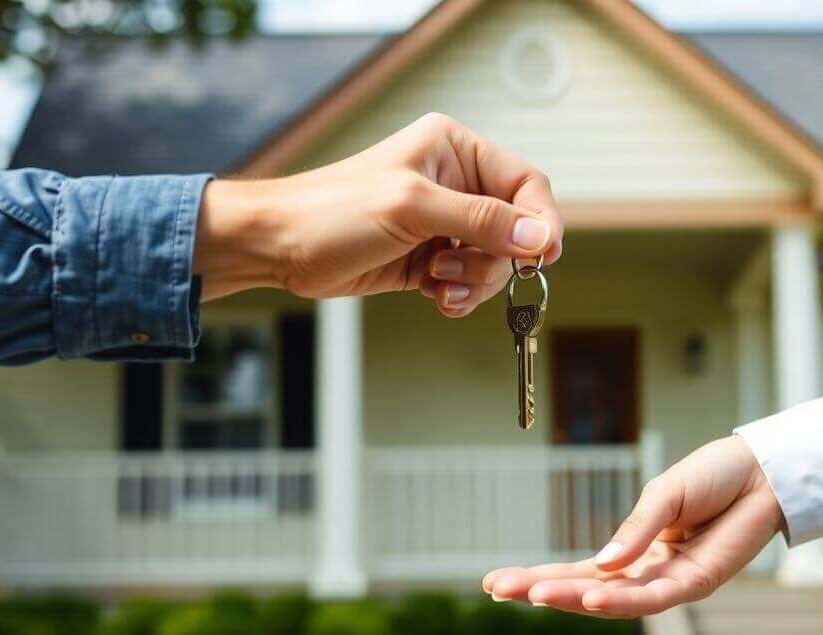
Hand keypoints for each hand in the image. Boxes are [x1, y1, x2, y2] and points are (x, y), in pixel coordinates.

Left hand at [193, 112, 562, 315]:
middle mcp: (454, 183)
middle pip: (513, 230)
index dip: (541, 221)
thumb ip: (481, 220)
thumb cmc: (331, 211)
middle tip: (452, 268)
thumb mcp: (412, 208)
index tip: (543, 257)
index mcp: (454, 149)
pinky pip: (467, 281)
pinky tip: (434, 297)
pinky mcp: (427, 258)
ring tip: (435, 282)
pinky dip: (458, 295)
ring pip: (493, 262)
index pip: (524, 183)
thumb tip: (539, 236)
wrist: (278, 247)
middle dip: (492, 259)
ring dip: (472, 281)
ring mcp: (441, 223)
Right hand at [482, 436, 785, 617]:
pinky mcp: (697, 583)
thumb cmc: (716, 478)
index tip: (497, 582)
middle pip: (588, 588)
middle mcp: (649, 571)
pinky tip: (592, 595)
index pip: (581, 569)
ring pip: (614, 598)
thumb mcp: (662, 495)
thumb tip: (600, 565)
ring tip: (536, 595)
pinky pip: (652, 596)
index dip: (540, 576)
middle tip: (499, 590)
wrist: (764, 473)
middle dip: (543, 590)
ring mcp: (671, 581)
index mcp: (636, 548)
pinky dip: (621, 598)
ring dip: (574, 598)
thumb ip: (634, 529)